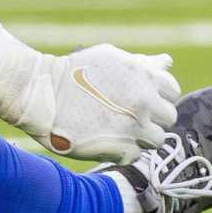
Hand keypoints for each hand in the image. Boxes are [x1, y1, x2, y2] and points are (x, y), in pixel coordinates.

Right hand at [21, 44, 181, 162]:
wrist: (40, 93)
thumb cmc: (73, 72)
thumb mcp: (108, 58)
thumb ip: (142, 64)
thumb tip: (167, 62)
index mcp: (144, 76)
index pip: (172, 90)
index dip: (156, 95)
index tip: (138, 96)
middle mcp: (144, 101)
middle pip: (168, 117)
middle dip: (151, 116)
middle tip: (125, 113)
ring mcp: (134, 127)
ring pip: (156, 139)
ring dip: (139, 135)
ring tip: (113, 127)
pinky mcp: (122, 149)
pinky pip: (135, 154)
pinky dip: (122, 149)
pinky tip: (102, 137)